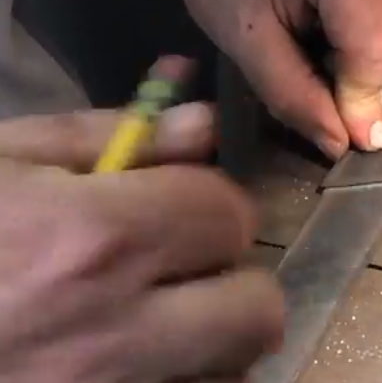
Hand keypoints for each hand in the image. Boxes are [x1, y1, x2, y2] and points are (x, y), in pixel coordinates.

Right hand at [0, 103, 283, 382]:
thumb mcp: (2, 162)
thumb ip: (104, 136)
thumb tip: (203, 122)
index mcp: (94, 239)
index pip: (228, 214)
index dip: (211, 203)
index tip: (179, 208)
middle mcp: (113, 330)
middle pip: (257, 311)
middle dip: (233, 281)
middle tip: (181, 272)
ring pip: (232, 375)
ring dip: (213, 344)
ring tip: (159, 323)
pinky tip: (140, 362)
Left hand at [157, 0, 381, 157]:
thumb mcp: (242, 39)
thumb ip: (294, 94)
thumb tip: (346, 144)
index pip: (373, 45)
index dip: (361, 99)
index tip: (345, 138)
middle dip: (364, 74)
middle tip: (314, 62)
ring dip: (381, 53)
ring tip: (329, 38)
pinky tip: (353, 23)